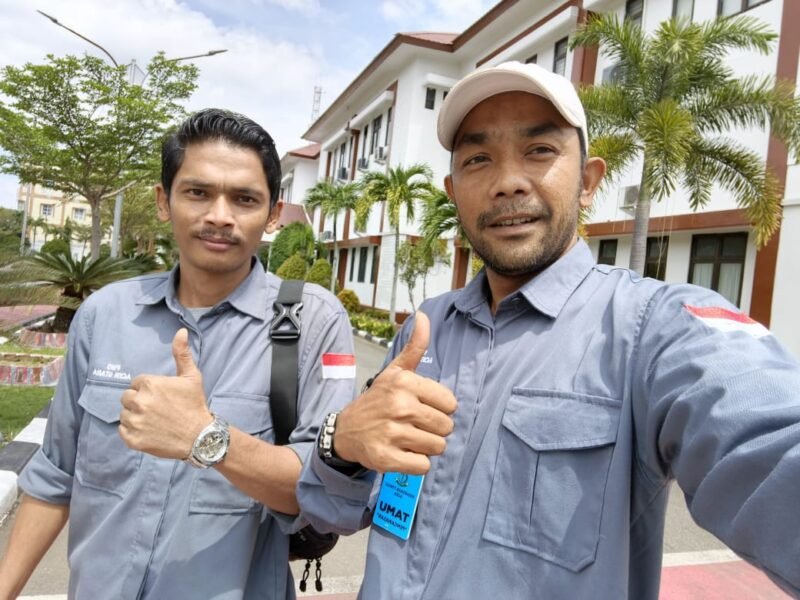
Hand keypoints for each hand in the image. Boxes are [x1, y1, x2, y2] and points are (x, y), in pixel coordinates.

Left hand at [119, 328, 211, 458]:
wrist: (200, 436)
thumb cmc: (195, 404)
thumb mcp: (191, 377)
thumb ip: (182, 353)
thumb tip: (181, 331)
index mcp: (150, 384)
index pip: (137, 383)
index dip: (149, 390)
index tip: (162, 397)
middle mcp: (139, 401)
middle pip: (127, 398)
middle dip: (139, 401)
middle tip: (157, 410)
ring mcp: (134, 421)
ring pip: (124, 414)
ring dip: (135, 416)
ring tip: (154, 421)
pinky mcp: (132, 439)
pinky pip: (122, 430)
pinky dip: (132, 431)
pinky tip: (148, 431)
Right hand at [333, 312, 456, 474]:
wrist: (346, 430)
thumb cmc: (378, 400)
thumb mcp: (395, 371)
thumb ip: (415, 346)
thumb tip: (423, 315)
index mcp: (405, 383)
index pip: (450, 404)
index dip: (440, 408)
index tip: (422, 407)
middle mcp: (399, 406)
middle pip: (446, 427)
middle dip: (434, 429)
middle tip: (414, 425)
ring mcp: (392, 433)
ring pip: (437, 447)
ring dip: (426, 447)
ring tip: (407, 439)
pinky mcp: (386, 459)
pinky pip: (423, 466)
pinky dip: (416, 463)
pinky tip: (402, 453)